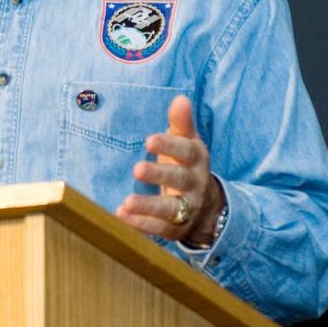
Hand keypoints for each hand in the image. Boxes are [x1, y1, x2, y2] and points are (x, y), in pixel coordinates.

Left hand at [115, 95, 225, 244]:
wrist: (206, 206)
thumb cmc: (186, 164)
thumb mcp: (187, 142)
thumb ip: (181, 122)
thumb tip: (181, 98)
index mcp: (196, 159)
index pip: (185, 151)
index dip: (169, 145)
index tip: (150, 140)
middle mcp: (194, 184)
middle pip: (179, 179)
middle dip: (159, 175)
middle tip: (137, 169)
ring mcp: (187, 208)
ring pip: (169, 208)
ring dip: (147, 206)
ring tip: (126, 202)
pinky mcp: (175, 227)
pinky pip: (159, 228)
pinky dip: (140, 225)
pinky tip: (120, 217)